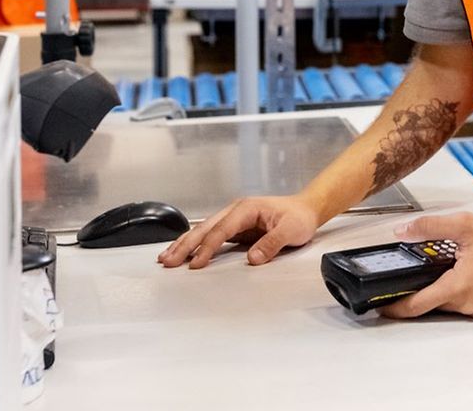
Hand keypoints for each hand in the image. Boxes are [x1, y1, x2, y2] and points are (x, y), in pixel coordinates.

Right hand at [156, 194, 320, 268]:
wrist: (306, 210)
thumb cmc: (299, 217)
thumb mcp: (291, 230)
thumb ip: (272, 243)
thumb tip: (252, 259)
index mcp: (246, 208)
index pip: (222, 230)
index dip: (208, 247)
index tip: (196, 263)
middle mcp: (236, 211)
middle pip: (205, 229)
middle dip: (185, 245)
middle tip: (168, 261)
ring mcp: (233, 220)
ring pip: (203, 231)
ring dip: (184, 244)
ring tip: (166, 258)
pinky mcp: (234, 229)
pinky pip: (210, 237)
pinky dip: (195, 245)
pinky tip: (184, 253)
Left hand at [377, 213, 472, 318]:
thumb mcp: (465, 225)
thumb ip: (430, 227)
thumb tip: (403, 231)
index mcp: (459, 287)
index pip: (417, 305)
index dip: (395, 307)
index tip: (382, 306)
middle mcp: (469, 304)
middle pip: (431, 304)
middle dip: (418, 292)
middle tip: (407, 277)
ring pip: (449, 303)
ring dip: (439, 289)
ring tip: (440, 267)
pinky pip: (465, 302)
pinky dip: (457, 290)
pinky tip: (462, 270)